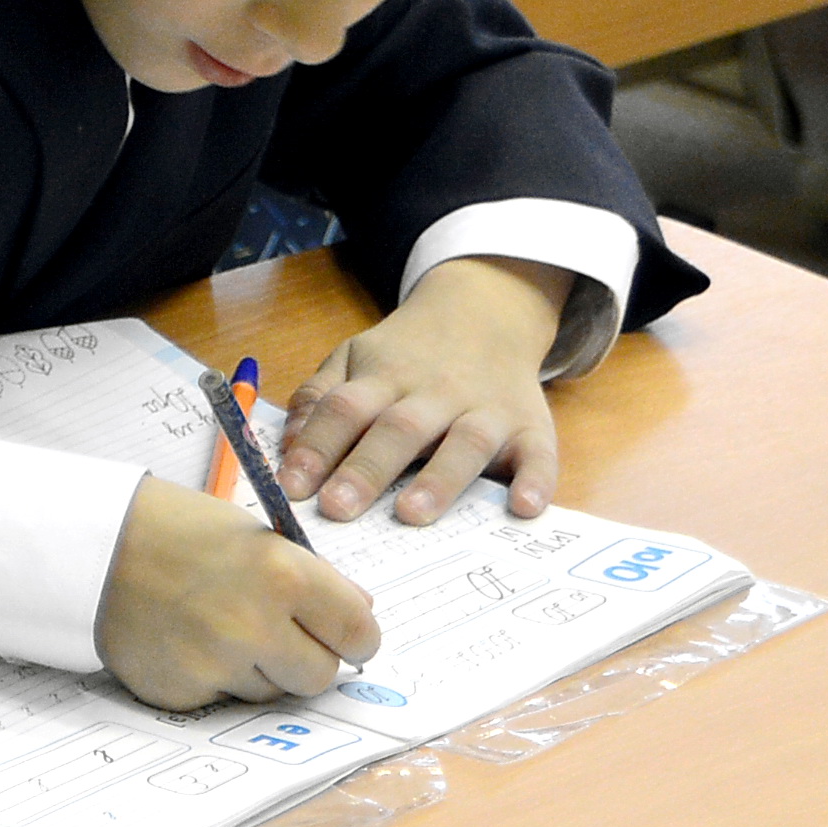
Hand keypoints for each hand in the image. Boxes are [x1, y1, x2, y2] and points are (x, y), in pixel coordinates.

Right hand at [93, 477, 383, 710]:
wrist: (95, 548)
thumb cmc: (178, 530)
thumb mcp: (256, 536)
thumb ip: (313, 578)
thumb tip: (360, 612)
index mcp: (284, 575)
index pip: (358, 632)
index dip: (357, 637)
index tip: (347, 637)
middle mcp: (255, 626)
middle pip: (319, 677)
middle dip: (307, 659)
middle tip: (280, 634)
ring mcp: (217, 665)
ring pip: (270, 692)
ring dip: (259, 669)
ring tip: (220, 628)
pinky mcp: (183, 693)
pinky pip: (222, 700)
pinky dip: (214, 679)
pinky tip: (189, 642)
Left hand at [274, 256, 573, 525]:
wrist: (486, 311)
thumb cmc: (408, 354)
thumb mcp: (355, 358)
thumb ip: (319, 397)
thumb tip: (288, 447)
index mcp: (385, 377)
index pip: (344, 409)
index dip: (316, 446)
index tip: (292, 487)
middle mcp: (436, 393)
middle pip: (399, 429)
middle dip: (367, 470)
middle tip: (338, 510)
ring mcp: (486, 409)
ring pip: (464, 443)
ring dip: (439, 480)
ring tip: (411, 515)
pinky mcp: (530, 426)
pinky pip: (538, 454)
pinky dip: (536, 481)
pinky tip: (523, 509)